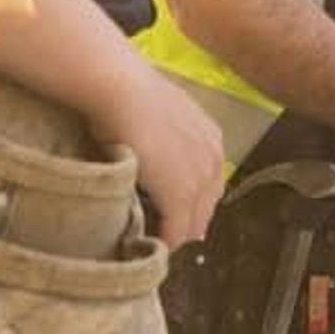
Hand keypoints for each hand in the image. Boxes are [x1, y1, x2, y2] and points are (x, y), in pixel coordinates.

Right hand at [89, 67, 225, 247]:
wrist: (120, 88)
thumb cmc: (130, 93)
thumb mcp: (162, 115)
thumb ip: (170, 140)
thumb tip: (158, 158)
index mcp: (212, 139)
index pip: (210, 186)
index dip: (192, 205)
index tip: (172, 217)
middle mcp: (214, 159)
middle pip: (205, 208)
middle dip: (186, 223)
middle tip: (161, 234)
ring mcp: (200, 178)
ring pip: (193, 223)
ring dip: (175, 234)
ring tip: (152, 241)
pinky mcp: (180, 194)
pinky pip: (177, 230)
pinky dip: (164, 241)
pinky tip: (147, 244)